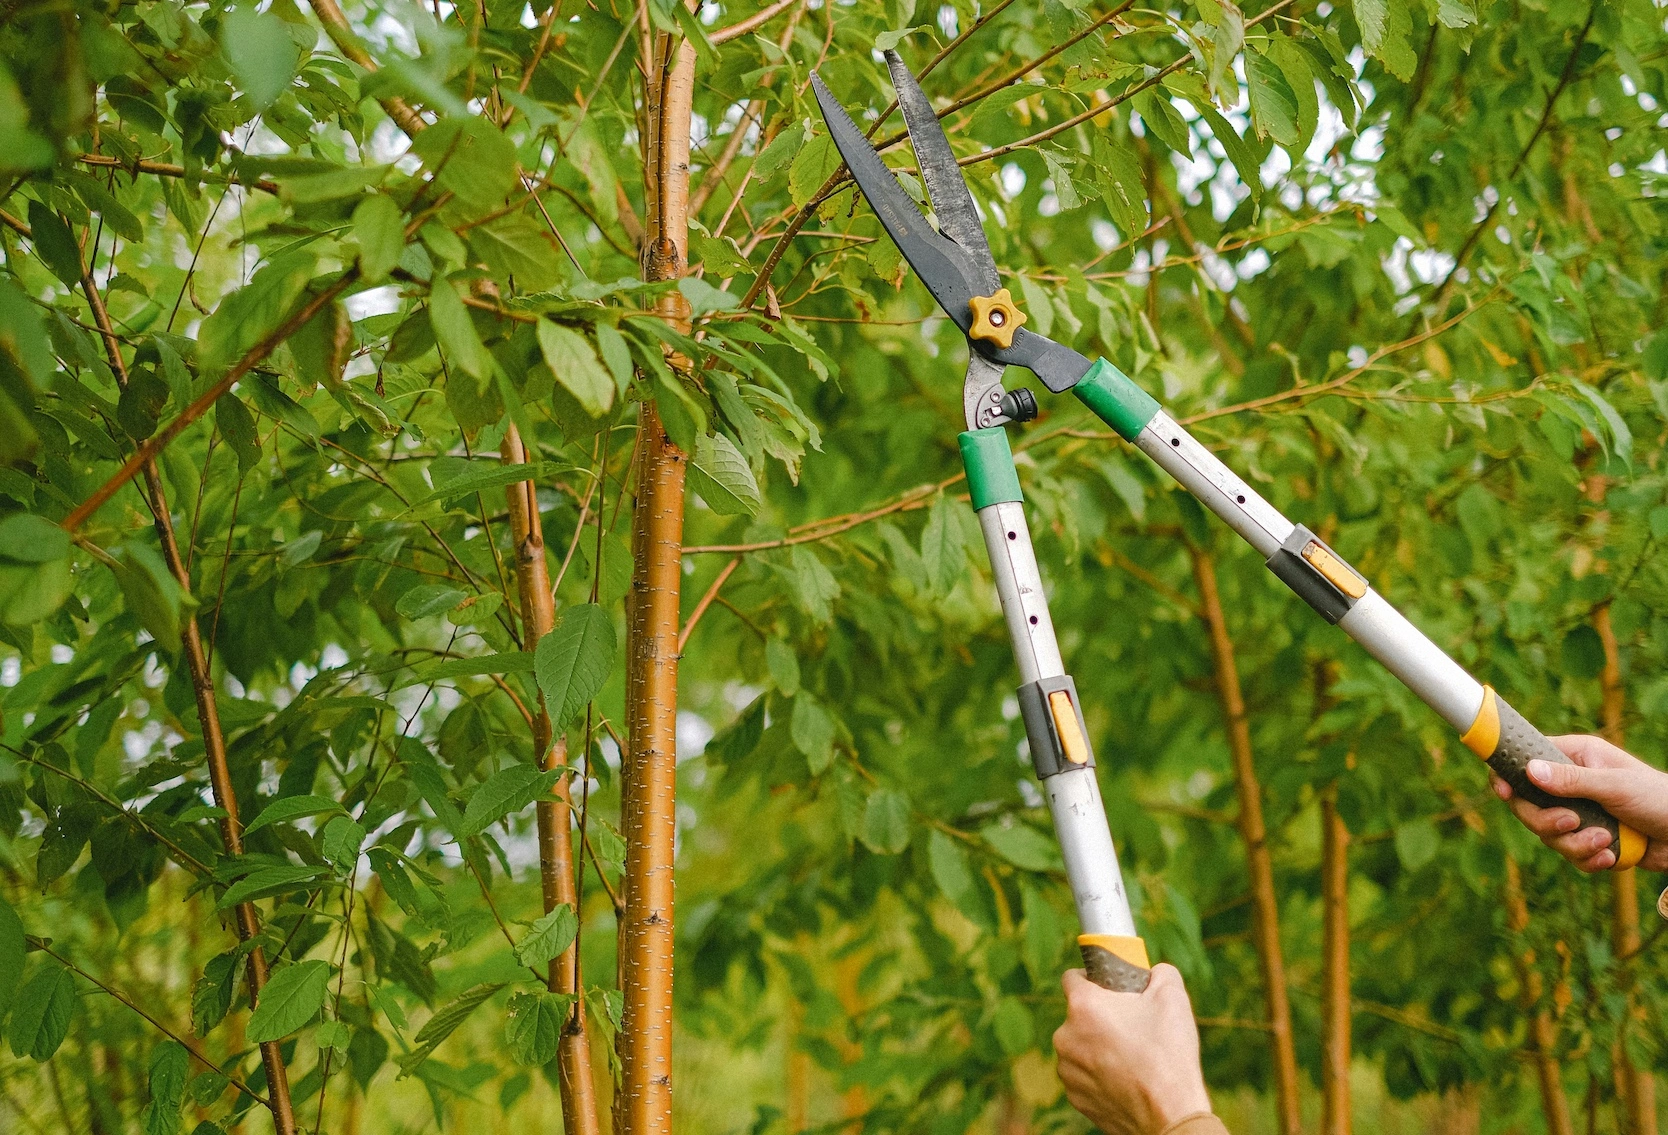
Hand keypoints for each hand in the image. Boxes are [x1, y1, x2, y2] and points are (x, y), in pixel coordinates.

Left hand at [1053, 964, 1211, 1134]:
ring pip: (1081, 1046)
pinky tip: (1127, 1079)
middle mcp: (1065, 1036)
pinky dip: (1100, 1074)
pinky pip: (1084, 1075)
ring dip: (1099, 1047)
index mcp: (1083, 1006)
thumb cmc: (1169, 1055)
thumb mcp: (1172, 997)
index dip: (1093, 978)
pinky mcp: (1075, 1097)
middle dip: (1101, 1016)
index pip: (1072, 977)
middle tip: (1132, 1025)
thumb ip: (1159, 973)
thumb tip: (1153, 972)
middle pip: (1079, 1015)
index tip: (1111, 988)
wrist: (1170, 1116)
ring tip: (1132, 1057)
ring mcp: (1068, 1070)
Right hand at [1491, 734, 1667, 872]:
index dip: (1509, 776)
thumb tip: (1529, 770)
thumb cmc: (1659, 798)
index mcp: (1575, 758)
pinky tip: (1611, 856)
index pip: (1527, 760)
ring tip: (1605, 841)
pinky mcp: (1589, 840)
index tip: (1504, 793)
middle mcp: (1572, 784)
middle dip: (1547, 821)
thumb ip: (1572, 781)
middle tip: (1572, 823)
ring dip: (1576, 844)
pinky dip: (1589, 859)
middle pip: (1529, 805)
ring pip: (1549, 835)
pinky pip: (1570, 854)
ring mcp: (1580, 813)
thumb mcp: (1615, 786)